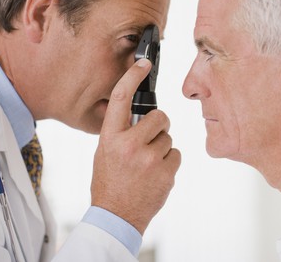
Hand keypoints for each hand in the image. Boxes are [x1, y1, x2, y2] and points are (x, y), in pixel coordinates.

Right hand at [90, 58, 180, 234]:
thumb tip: (142, 113)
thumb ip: (121, 132)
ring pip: (168, 137)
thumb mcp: (105, 152)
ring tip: (147, 164)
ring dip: (162, 147)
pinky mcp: (165, 172)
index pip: (121, 98)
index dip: (133, 76)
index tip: (144, 63)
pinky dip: (169, 162)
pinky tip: (155, 174)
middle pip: (159, 116)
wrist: (116, 216)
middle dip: (159, 125)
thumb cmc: (110, 182)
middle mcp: (129, 145)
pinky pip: (176, 154)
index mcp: (110, 137)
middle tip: (149, 140)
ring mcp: (148, 159)